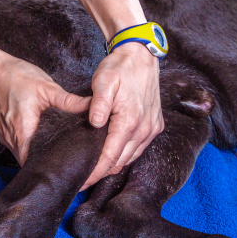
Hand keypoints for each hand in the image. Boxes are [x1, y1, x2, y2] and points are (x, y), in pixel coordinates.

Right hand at [0, 57, 90, 164]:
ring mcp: (6, 136)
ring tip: (57, 150)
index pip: (34, 163)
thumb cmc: (17, 77)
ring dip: (37, 154)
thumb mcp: (46, 87)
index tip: (64, 165)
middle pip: (29, 161)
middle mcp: (12, 139)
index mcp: (22, 132)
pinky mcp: (4, 132)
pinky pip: (18, 145)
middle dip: (46, 161)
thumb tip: (91, 105)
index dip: (48, 166)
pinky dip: (29, 145)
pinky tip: (43, 139)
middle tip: (66, 159)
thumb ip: (68, 101)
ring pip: (23, 154)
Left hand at [80, 43, 163, 190]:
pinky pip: (138, 149)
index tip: (81, 182)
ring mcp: (152, 128)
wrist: (141, 55)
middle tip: (83, 181)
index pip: (110, 157)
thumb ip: (98, 104)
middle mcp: (144, 129)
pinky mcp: (155, 125)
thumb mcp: (103, 81)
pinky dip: (125, 156)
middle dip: (102, 173)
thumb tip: (94, 124)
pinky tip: (112, 157)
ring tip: (94, 172)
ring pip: (130, 158)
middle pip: (121, 162)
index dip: (95, 172)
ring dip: (113, 166)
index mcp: (130, 121)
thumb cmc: (119, 68)